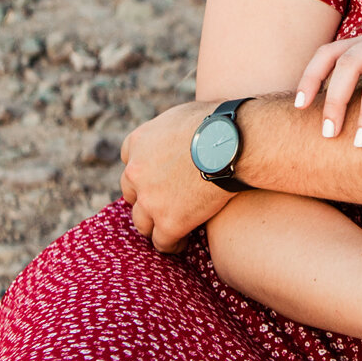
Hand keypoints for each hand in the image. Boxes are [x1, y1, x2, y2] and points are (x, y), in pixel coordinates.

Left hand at [120, 100, 233, 251]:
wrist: (232, 143)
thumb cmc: (218, 124)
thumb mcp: (182, 116)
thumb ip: (170, 131)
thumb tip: (182, 134)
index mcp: (138, 141)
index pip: (129, 159)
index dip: (145, 171)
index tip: (157, 176)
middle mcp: (136, 171)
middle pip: (131, 193)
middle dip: (145, 198)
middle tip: (164, 203)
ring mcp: (150, 199)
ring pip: (142, 222)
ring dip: (154, 224)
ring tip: (170, 229)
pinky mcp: (169, 221)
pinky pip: (162, 242)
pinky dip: (171, 244)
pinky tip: (182, 242)